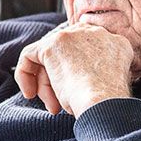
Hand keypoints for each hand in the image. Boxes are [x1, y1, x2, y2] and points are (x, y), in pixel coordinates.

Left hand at [14, 24, 132, 116]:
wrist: (104, 103)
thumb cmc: (109, 104)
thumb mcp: (112, 82)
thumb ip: (100, 71)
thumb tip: (76, 80)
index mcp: (115, 42)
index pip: (86, 51)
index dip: (76, 74)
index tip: (74, 94)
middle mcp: (95, 33)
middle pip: (67, 53)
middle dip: (60, 80)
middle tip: (59, 105)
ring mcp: (73, 36)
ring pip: (49, 58)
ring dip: (47, 86)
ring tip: (53, 107)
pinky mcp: (52, 45)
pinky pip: (29, 56)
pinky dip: (25, 75)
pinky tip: (30, 93)